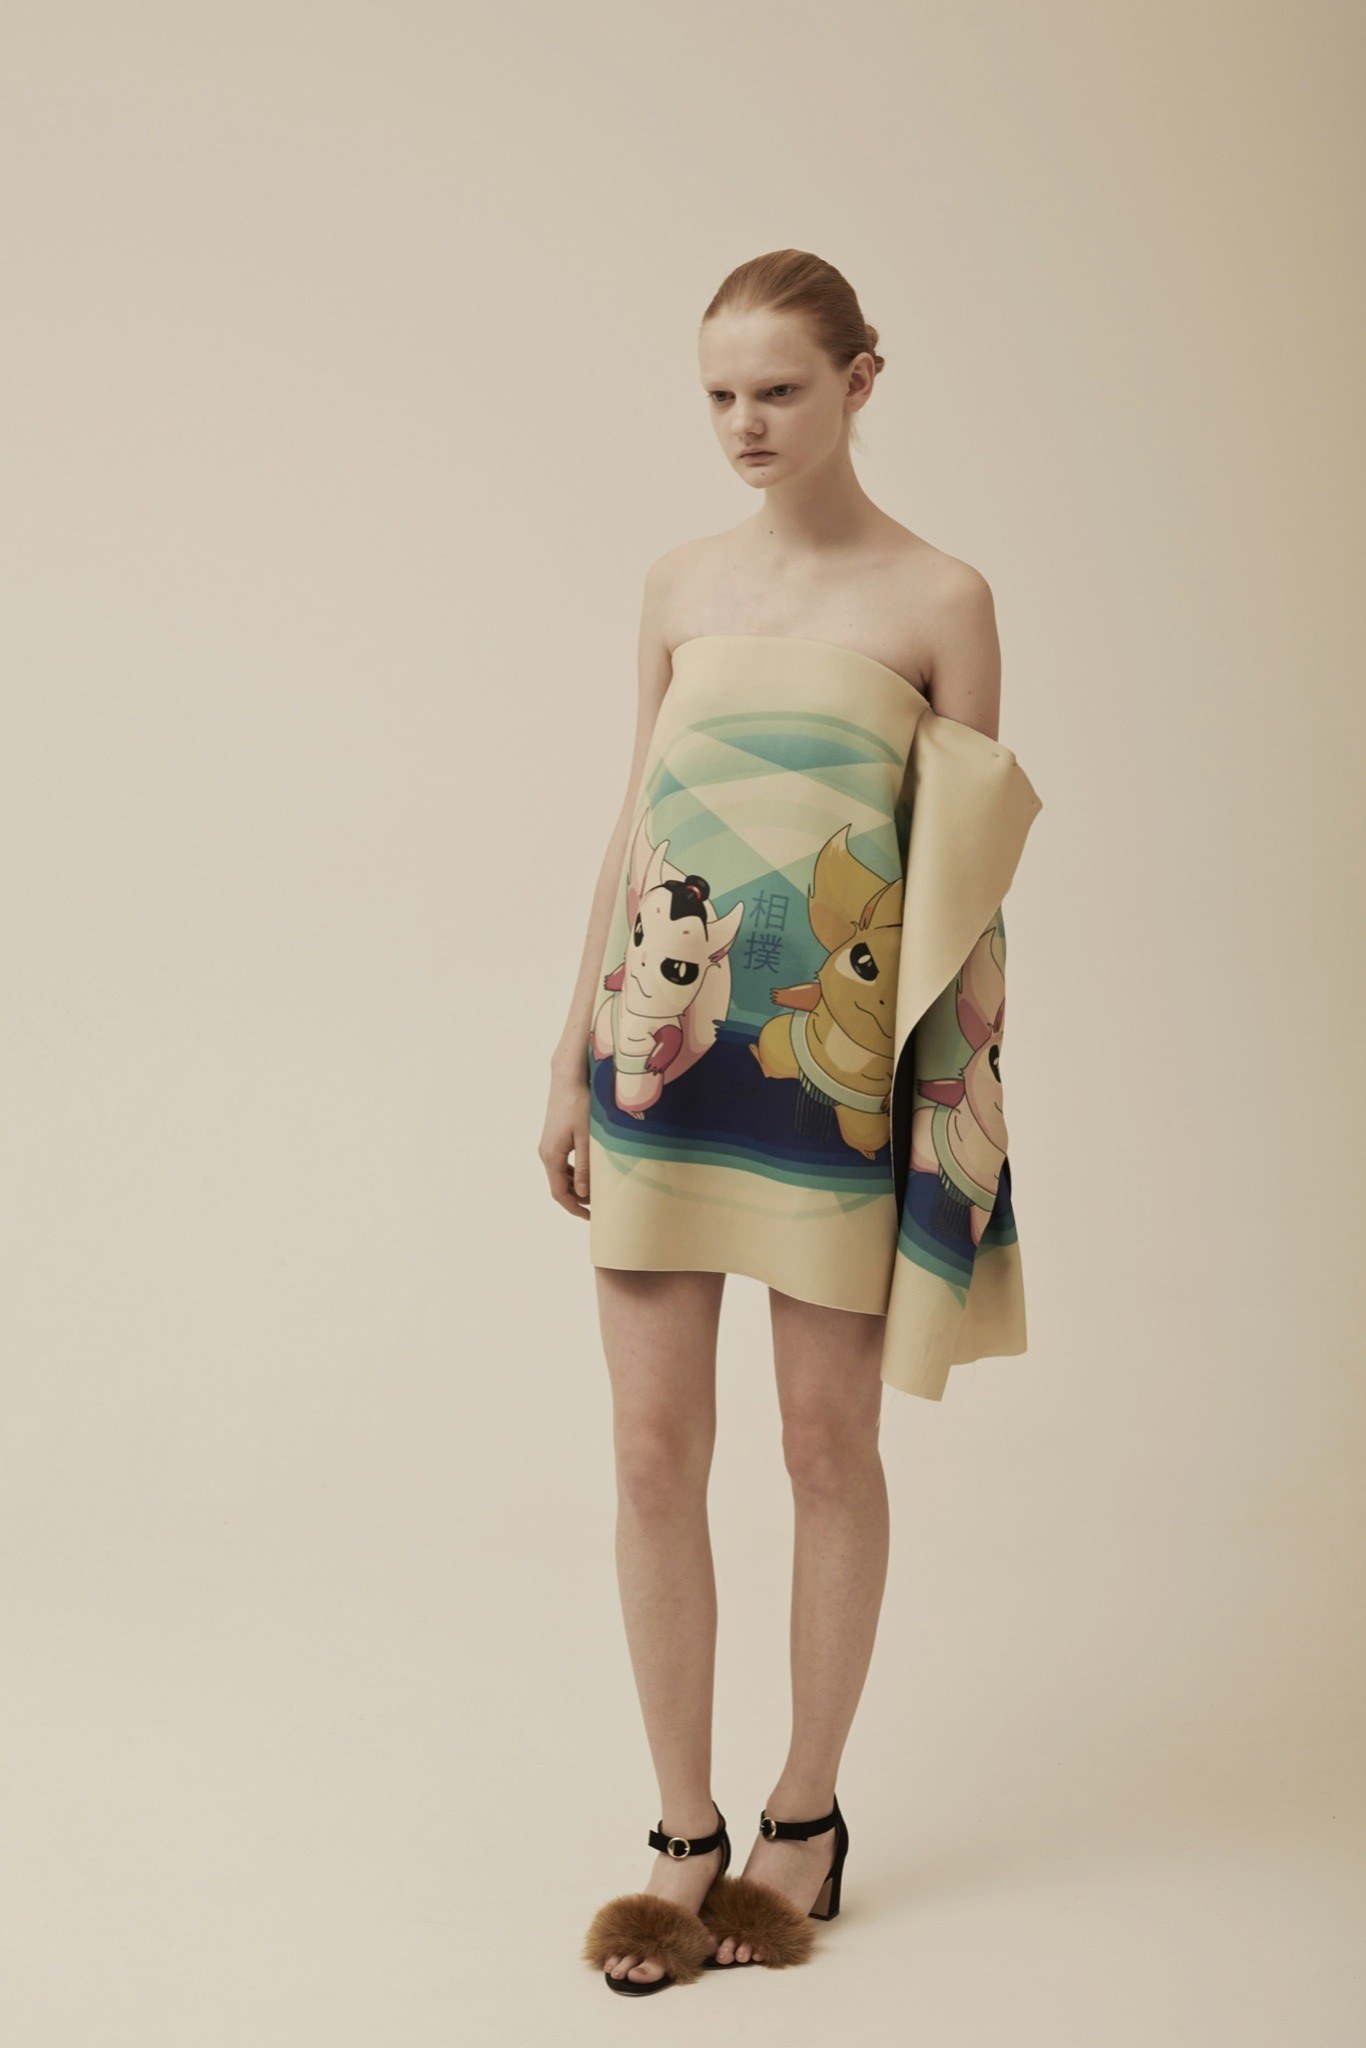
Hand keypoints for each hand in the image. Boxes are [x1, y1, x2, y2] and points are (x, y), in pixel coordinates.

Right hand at [540, 1066, 590, 1217]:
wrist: (568, 1078)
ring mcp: (548, 1144)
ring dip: (575, 1186)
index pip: (559, 1192)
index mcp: (551, 1155)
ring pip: (560, 1174)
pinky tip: (589, 1172)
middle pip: (558, 1185)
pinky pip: (561, 1163)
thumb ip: (585, 1166)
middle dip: (576, 1199)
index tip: (590, 1217)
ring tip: (596, 1192)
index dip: (574, 1208)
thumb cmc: (579, 1104)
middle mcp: (545, 1152)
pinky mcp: (554, 1137)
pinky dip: (573, 1173)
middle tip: (598, 1208)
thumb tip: (582, 1193)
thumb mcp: (586, 1137)